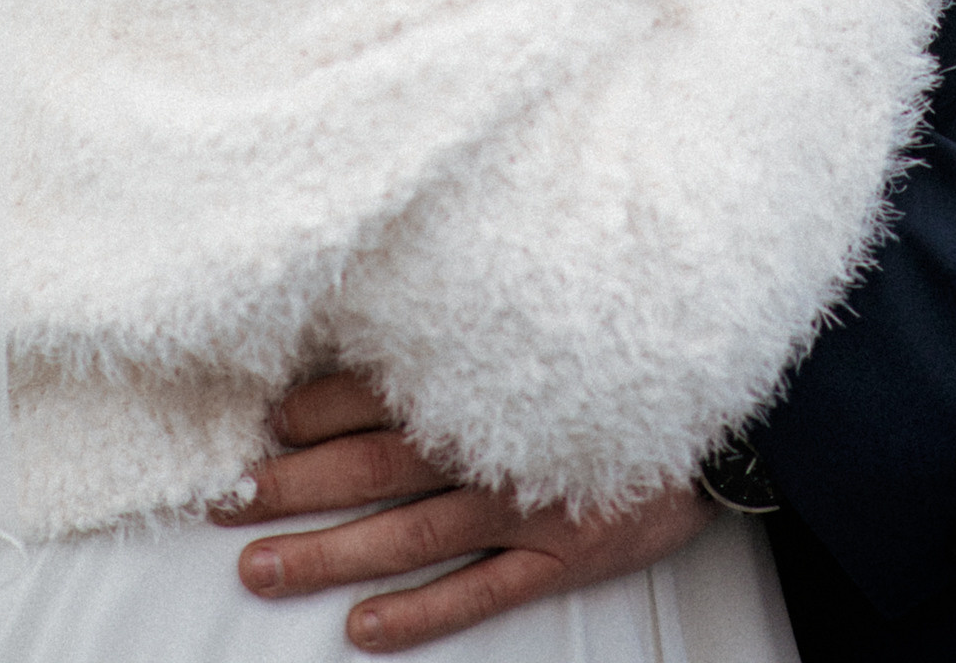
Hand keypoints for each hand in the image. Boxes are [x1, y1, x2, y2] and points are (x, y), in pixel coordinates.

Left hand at [221, 375, 709, 649]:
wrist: (732, 409)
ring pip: (410, 532)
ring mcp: (529, 504)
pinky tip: (363, 630)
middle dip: (292, 482)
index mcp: (487, 376)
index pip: (376, 390)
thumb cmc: (625, 364)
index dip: (307, 407)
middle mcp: (497, 440)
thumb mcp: (548, 326)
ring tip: (260, 569)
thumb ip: (470, 334)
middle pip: (373, 464)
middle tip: (223, 499)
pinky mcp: (563, 554)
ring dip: (330, 553)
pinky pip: (480, 590)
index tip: (250, 421)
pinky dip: (420, 614)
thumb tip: (382, 334)